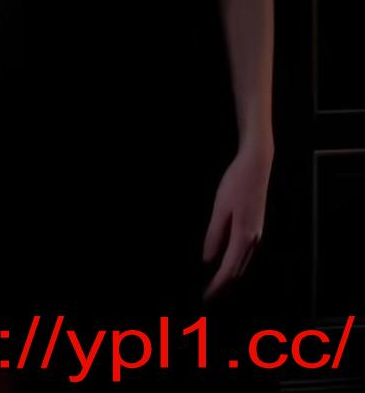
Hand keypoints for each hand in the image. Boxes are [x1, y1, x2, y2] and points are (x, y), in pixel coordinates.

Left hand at [201, 142, 273, 301]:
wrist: (257, 165)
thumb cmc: (236, 184)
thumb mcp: (220, 208)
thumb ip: (214, 235)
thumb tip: (207, 260)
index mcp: (243, 237)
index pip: (228, 271)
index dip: (216, 286)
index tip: (205, 298)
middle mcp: (253, 240)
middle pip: (237, 271)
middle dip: (223, 286)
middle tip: (207, 296)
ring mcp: (257, 234)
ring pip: (242, 264)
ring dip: (229, 277)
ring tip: (214, 283)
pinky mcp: (256, 227)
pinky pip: (244, 254)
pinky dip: (234, 264)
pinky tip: (225, 261)